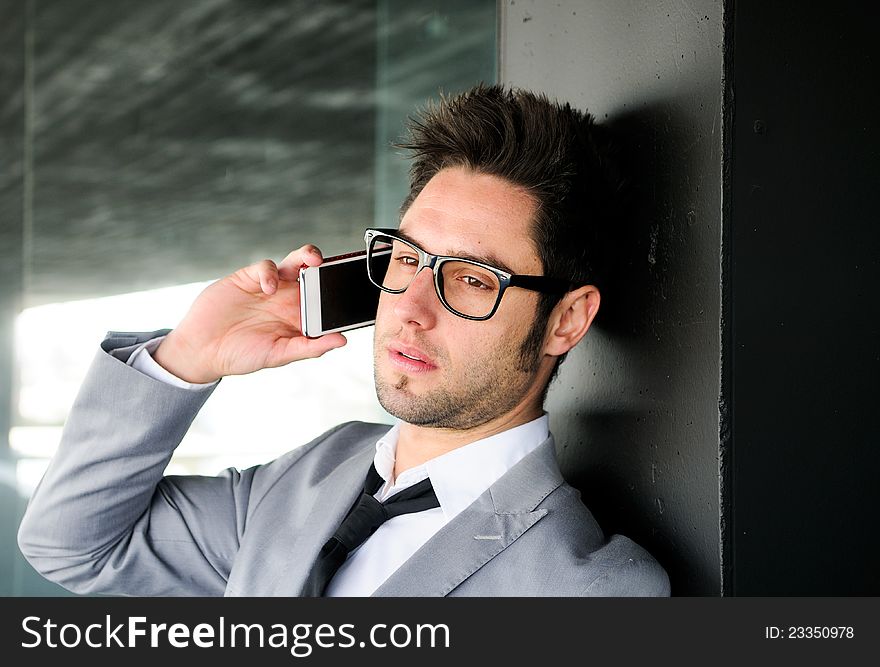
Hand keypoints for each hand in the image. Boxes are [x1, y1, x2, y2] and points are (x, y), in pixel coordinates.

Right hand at [153, 245, 346, 382]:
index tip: (352, 291)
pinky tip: (268, 287)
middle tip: (333, 266)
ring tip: (312, 260)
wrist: (202, 350)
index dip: (338, 293)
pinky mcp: (248, 277)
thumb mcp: (278, 355)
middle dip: (326, 267)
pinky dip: (270, 273)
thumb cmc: (242, 355)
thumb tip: (342, 340)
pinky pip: (266, 267)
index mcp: (300, 317)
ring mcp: (270, 286)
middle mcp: (288, 298)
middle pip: (314, 275)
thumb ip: (309, 347)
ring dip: (306, 256)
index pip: (325, 300)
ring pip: (294, 262)